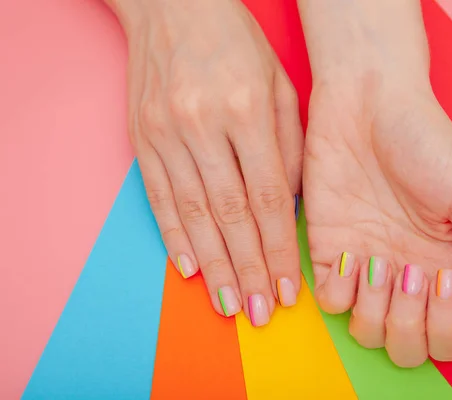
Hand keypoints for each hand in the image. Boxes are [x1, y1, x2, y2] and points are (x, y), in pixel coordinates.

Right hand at [111, 0, 303, 325]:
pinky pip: (157, 196)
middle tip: (260, 312)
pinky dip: (173, 235)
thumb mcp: (280, 84)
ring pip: (192, 213)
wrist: (173, 6)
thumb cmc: (237, 44)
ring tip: (228, 303)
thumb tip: (290, 205)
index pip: (267, 198)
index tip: (289, 286)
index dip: (278, 248)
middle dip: (248, 270)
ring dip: (212, 265)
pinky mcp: (142, 138)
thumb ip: (290, 146)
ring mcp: (167, 133)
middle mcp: (204, 126)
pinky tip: (188, 268)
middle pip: (231, 215)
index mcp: (246, 111)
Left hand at [299, 0, 451, 365]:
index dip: (447, 326)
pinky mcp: (329, 250)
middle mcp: (407, 274)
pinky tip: (351, 255)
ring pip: (367, 331)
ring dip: (373, 309)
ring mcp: (366, 266)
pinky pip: (330, 301)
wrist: (367, 101)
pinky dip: (339, 292)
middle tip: (408, 272)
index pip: (450, 338)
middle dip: (408, 325)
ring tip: (378, 260)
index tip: (444, 277)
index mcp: (450, 267)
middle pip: (407, 345)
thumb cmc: (425, 140)